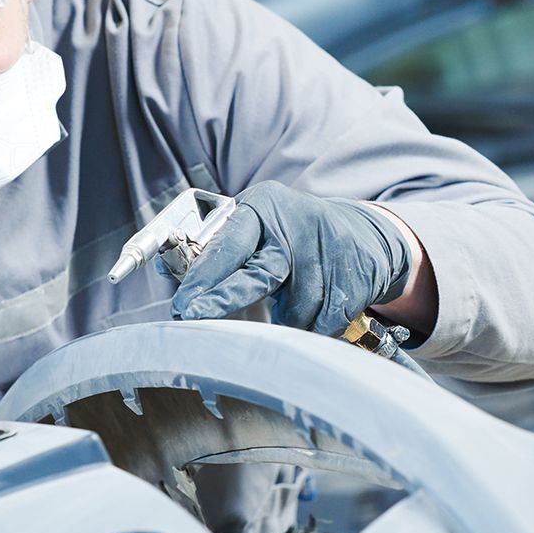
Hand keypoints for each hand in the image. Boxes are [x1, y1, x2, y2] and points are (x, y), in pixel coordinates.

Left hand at [170, 182, 410, 334]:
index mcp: (265, 207)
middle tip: (196, 317)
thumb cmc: (293, 237)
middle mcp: (297, 225)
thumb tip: (169, 272)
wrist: (364, 236)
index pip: (229, 245)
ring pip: (293, 311)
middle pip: (258, 277)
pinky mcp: (355, 278)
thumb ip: (220, 249)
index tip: (182, 305)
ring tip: (290, 300)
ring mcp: (329, 252)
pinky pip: (322, 323)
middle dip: (224, 300)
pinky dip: (313, 325)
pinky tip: (317, 306)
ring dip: (285, 319)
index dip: (204, 277)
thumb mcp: (257, 229)